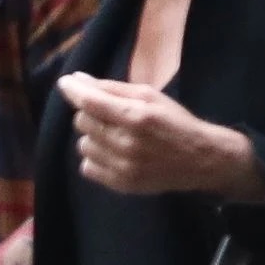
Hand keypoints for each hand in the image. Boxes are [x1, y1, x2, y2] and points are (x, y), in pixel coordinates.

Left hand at [56, 72, 264, 199]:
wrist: (200, 159)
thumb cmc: (175, 121)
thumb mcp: (150, 95)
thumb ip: (112, 88)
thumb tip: (79, 79)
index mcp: (136, 116)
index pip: (90, 102)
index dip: (73, 91)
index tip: (65, 83)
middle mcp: (127, 143)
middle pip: (83, 122)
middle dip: (91, 113)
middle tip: (109, 113)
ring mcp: (123, 167)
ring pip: (83, 145)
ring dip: (93, 136)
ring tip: (114, 134)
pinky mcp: (122, 185)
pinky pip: (87, 168)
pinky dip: (95, 157)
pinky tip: (113, 152)